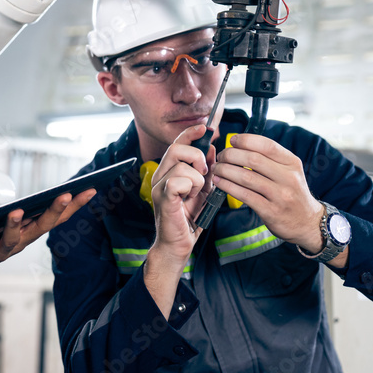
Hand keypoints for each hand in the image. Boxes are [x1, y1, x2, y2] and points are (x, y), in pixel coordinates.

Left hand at [0, 189, 95, 292]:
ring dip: (15, 225)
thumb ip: (23, 213)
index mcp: (29, 231)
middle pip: (42, 226)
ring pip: (13, 238)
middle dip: (55, 210)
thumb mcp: (9, 224)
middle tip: (66, 194)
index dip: (75, 205)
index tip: (91, 189)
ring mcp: (1, 249)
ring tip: (17, 211)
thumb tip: (39, 195)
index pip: (57, 217)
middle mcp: (20, 242)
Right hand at [142, 124, 214, 315]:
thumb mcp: (202, 189)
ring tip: (196, 193)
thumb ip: (205, 170)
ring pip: (181, 165)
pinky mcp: (163, 198)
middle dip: (196, 157)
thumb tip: (212, 149)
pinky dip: (189, 187)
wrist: (178, 244)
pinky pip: (177, 181)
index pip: (178, 143)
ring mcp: (160, 186)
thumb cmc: (188, 218)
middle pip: (176, 149)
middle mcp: (161, 175)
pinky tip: (190, 198)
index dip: (191, 134)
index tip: (206, 128)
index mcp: (169, 170)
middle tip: (204, 172)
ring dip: (197, 179)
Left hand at [211, 134, 322, 249]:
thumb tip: (240, 144)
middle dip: (231, 155)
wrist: (307, 223)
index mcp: (292, 163)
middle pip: (253, 159)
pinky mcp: (271, 211)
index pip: (267, 145)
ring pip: (246, 177)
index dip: (246, 140)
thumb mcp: (289, 171)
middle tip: (221, 157)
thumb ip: (270, 158)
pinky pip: (244, 195)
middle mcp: (288, 178)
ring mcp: (280, 195)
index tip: (232, 140)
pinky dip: (227, 186)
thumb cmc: (292, 193)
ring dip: (226, 171)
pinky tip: (219, 182)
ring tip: (217, 169)